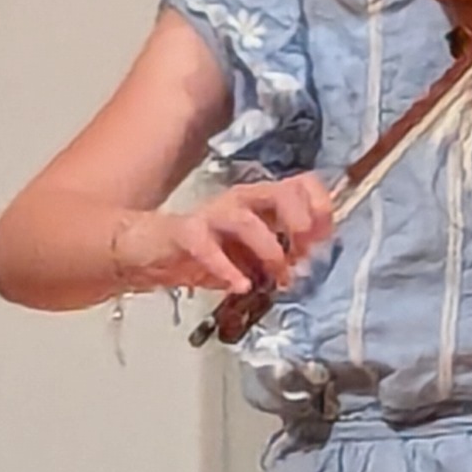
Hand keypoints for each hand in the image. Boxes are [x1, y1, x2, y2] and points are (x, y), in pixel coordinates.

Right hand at [116, 173, 334, 296]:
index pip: (300, 186)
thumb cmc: (200, 253)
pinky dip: (226, 268)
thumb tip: (308, 266)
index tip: (326, 237)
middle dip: (300, 221)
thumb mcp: (248, 259)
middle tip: (305, 253)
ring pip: (246, 219)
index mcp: (260, 205)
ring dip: (269, 249)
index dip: (320, 207)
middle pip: (280, 192)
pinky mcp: (186, 233)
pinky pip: (207, 246)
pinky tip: (240, 285)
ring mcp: (212, 216)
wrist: (145, 253)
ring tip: (277, 276)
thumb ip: (279, 259)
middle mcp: (240, 203)